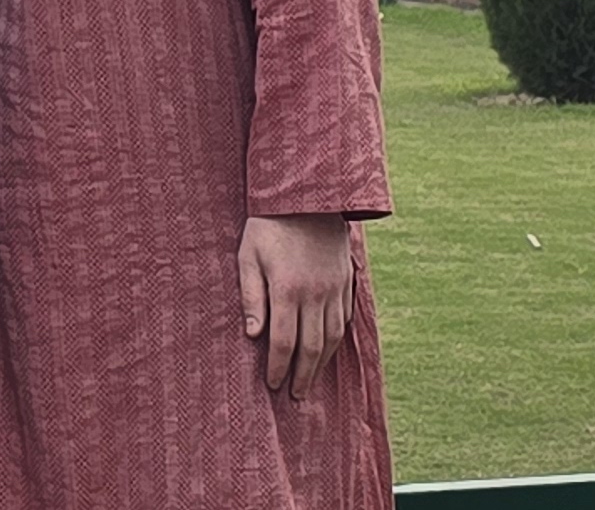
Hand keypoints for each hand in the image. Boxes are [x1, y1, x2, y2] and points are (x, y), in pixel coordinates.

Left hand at [237, 213, 354, 397]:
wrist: (309, 197)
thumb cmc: (269, 226)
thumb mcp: (248, 256)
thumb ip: (251, 296)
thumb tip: (253, 335)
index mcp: (287, 289)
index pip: (284, 341)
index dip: (279, 366)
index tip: (273, 384)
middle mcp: (315, 294)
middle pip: (311, 347)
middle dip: (302, 375)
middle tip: (295, 396)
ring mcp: (334, 290)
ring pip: (331, 338)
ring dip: (321, 364)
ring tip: (311, 381)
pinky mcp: (346, 283)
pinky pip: (344, 321)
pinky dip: (335, 342)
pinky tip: (327, 352)